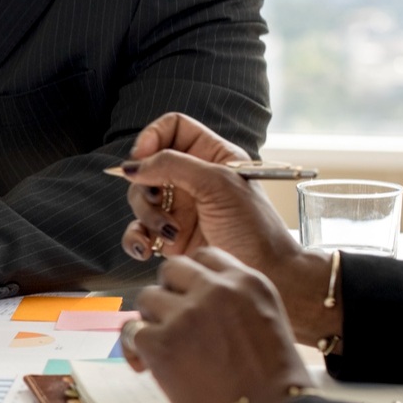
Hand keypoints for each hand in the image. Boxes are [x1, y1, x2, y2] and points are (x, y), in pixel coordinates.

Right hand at [116, 114, 337, 344]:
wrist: (268, 273)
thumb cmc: (254, 227)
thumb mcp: (217, 184)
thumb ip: (173, 165)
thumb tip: (133, 165)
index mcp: (212, 156)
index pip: (172, 128)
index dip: (153, 136)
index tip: (143, 156)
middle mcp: (193, 179)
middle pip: (148, 165)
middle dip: (146, 184)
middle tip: (159, 199)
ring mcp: (180, 208)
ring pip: (140, 198)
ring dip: (146, 215)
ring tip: (169, 232)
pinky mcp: (170, 237)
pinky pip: (138, 230)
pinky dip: (136, 239)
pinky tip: (147, 250)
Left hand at [123, 248, 314, 402]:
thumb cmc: (276, 387)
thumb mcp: (268, 324)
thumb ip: (236, 305)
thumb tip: (202, 303)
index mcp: (248, 283)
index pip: (205, 257)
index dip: (192, 278)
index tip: (189, 295)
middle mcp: (216, 290)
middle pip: (172, 269)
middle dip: (169, 292)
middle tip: (172, 319)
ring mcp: (186, 313)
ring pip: (147, 297)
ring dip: (152, 320)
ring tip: (165, 347)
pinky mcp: (161, 341)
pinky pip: (132, 331)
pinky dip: (135, 350)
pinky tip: (147, 367)